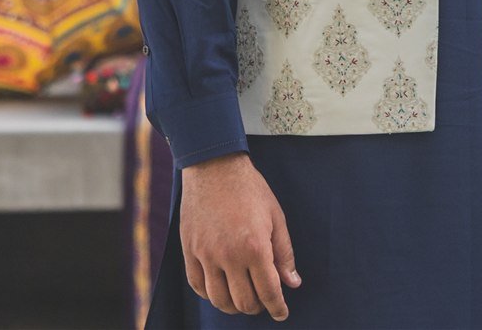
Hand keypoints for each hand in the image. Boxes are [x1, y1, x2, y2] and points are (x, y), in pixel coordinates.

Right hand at [180, 153, 300, 320]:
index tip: (281, 314)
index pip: (268, 291)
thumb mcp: (276, 217)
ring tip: (243, 300)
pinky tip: (221, 291)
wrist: (215, 168)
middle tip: (264, 302)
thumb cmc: (250, 190)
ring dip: (234, 306)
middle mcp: (229, 255)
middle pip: (244, 301)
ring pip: (219, 299)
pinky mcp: (189, 251)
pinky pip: (198, 286)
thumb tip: (292, 283)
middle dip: (258, 307)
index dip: (277, 307)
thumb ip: (284, 253)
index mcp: (255, 247)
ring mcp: (206, 255)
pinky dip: (210, 295)